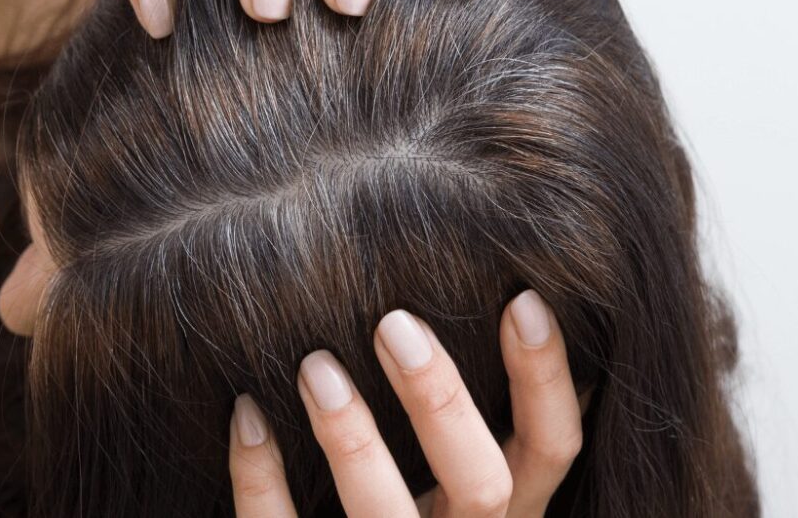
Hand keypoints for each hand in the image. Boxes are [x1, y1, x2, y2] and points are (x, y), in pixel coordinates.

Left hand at [228, 290, 582, 516]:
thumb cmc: (399, 501)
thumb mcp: (454, 482)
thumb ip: (470, 420)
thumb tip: (500, 304)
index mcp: (502, 514)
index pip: (551, 449)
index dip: (545, 379)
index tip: (520, 300)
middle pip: (481, 484)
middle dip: (442, 401)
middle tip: (394, 322)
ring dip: (353, 439)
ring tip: (316, 364)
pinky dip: (260, 477)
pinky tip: (247, 413)